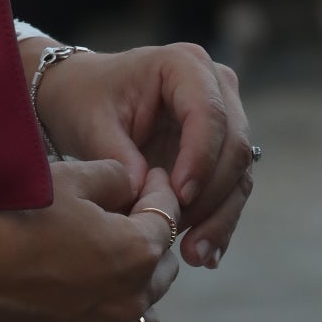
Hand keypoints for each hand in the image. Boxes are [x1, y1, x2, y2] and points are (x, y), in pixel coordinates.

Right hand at [0, 161, 179, 321]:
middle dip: (151, 241)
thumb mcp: (68, 177)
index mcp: (136, 253)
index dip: (158, 192)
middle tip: (131, 219)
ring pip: (138, 315)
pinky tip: (81, 303)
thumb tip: (132, 184)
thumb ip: (114, 177)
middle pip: (160, 271)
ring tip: (109, 267)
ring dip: (132, 289)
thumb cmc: (10, 212)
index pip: (167, 217)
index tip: (149, 180)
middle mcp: (129, 303)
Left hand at [34, 44, 254, 267]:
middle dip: (211, 197)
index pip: (208, 114)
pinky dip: (218, 221)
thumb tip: (146, 195)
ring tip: (194, 256)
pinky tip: (204, 255)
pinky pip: (231, 188)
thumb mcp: (92, 124)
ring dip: (219, 218)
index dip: (199, 158)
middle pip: (232, 146)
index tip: (178, 197)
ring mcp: (225, 115)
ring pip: (238, 173)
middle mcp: (215, 85)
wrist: (82, 97)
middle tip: (183, 238)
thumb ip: (119, 155)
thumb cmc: (85, 100)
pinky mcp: (222, 148)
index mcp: (184, 65)